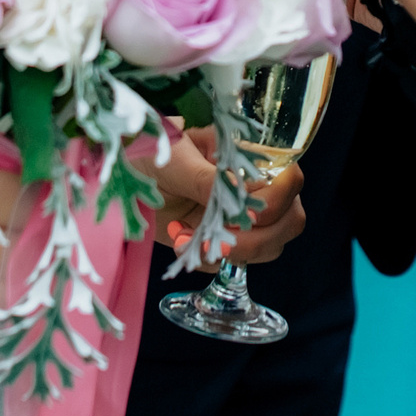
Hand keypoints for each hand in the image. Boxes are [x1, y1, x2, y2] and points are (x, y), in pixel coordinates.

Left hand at [151, 125, 305, 269]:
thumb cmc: (153, 151)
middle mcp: (255, 187)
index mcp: (251, 157)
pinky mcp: (225, 239)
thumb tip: (243, 205)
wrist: (125, 174)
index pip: (290, 181)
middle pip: (289, 222)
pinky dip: (209, 261)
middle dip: (254, 239)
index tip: (240, 215)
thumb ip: (208, 179)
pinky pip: (235, 263)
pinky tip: (181, 243)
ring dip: (230, 252)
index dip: (275, 203)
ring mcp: (242, 217)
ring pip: (269, 247)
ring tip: (185, 240)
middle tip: (214, 240)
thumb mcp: (176, 159)